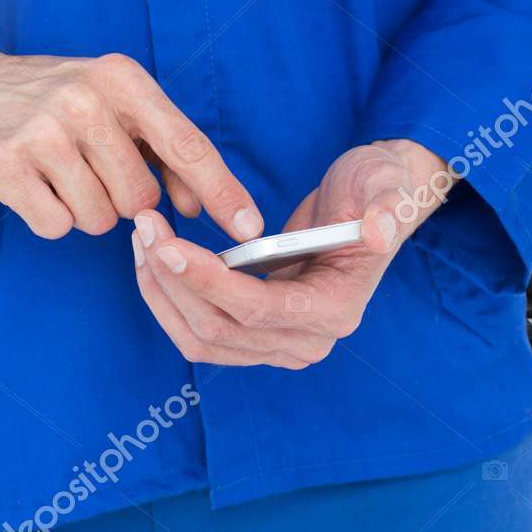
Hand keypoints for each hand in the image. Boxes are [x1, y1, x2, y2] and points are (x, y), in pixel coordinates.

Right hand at [0, 28, 263, 240]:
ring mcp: (41, 131)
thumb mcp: (116, 106)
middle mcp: (84, 100)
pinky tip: (33, 186)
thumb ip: (164, 151)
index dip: (223, 193)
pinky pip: (56, 227)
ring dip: (85, 210)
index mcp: (123, 80)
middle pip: (141, 199)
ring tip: (59, 174)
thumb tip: (199, 206)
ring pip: (100, 219)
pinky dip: (50, 219)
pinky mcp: (3, 165)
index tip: (252, 230)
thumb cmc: (55, 103)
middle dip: (125, 201)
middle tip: (92, 171)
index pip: (188, 146)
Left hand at [130, 139, 450, 368]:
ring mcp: (280, 346)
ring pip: (202, 339)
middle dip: (173, 281)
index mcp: (337, 309)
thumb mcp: (388, 186)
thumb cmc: (377, 190)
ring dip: (162, 294)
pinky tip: (154, 260)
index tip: (168, 245)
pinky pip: (200, 335)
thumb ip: (390, 208)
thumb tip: (379, 230)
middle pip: (220, 329)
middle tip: (144, 227)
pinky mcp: (257, 338)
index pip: (259, 310)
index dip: (209, 282)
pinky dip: (169, 302)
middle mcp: (308, 341)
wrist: (368, 204)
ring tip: (142, 239)